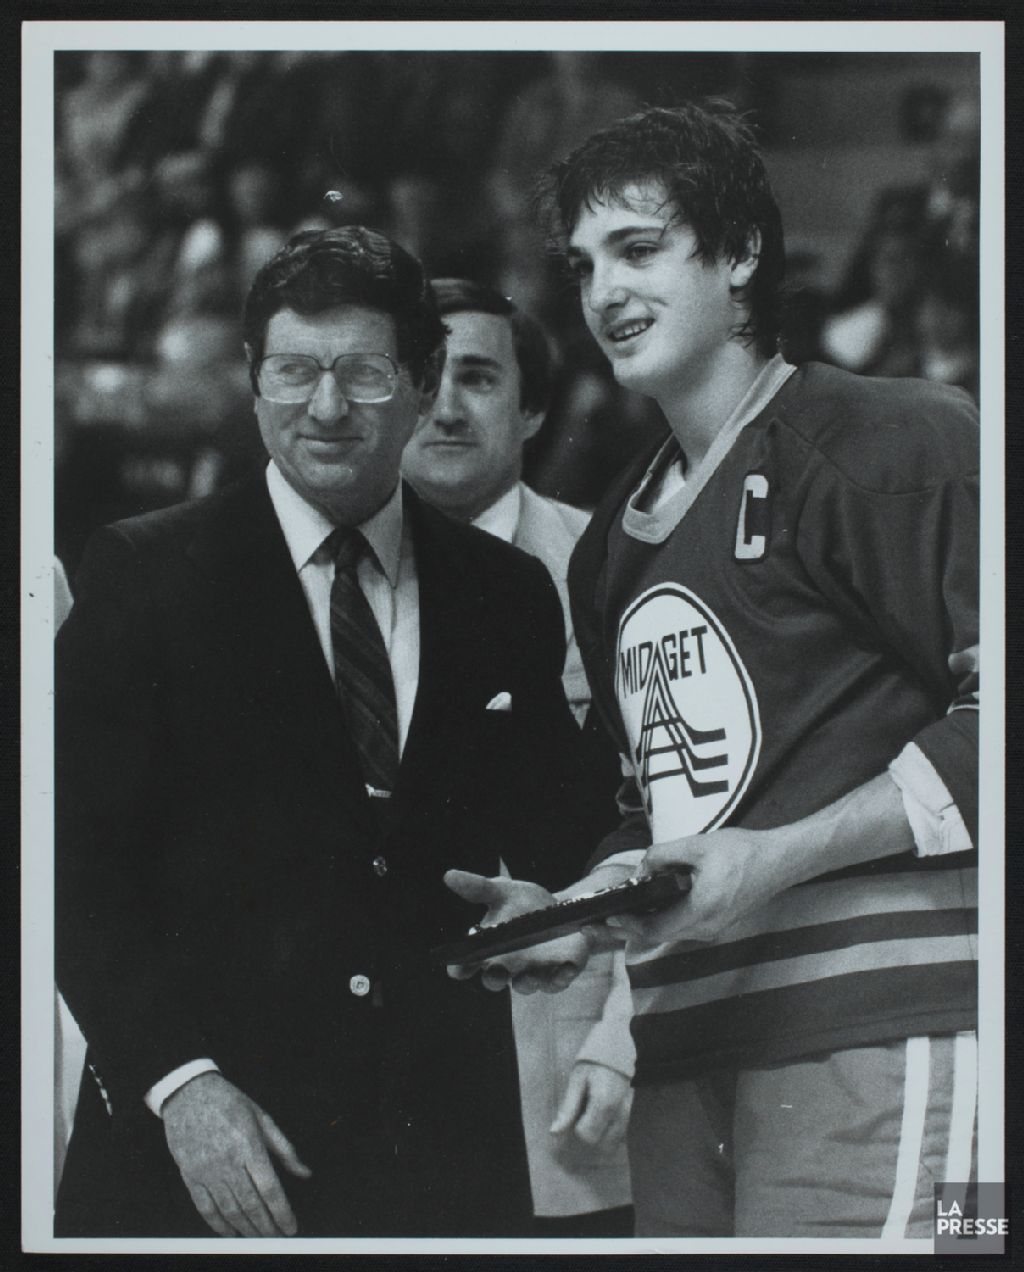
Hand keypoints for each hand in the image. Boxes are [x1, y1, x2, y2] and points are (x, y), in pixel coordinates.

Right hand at [162, 1072, 311, 1236]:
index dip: (282, 1212)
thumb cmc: (228, 1102)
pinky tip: (231, 1232)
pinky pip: (205, 1208)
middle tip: (277, 1238)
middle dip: (267, 1226)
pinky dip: (219, 1225)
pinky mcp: (190, 1176)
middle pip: (251, 1204)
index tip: (291, 1226)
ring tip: (258, 1239)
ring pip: (229, 1210)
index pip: (269, 1188)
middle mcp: (227, 1161)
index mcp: (249, 1144)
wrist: (189, 1093)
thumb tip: (304, 1172)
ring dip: (246, 1229)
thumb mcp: (262, 1118)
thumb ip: (285, 1149)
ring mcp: (207, 1170)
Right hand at [443, 870, 592, 992]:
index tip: (457, 968)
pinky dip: (563, 976)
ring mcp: (535, 971)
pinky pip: (561, 979)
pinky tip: (566, 968)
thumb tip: (449, 875)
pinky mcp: (561, 971)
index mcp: (490, 949)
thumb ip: (479, 888)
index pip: (469, 964)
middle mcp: (509, 966)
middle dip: (495, 979)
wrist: (562, 908)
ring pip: (528, 984)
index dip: (461, 969)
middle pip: (496, 979)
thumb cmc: (525, 904)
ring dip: (528, 982)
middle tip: (495, 973)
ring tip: (529, 976)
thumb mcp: (503, 892)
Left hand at [550, 1061, 631, 1149]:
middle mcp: (619, 1113)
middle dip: (587, 1133)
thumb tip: (554, 1132)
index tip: (576, 1111)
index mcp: (604, 1103)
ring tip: (592, 1114)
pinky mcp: (629, 1116)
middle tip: (583, 1112)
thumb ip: (568, 1108)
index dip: (576, 1127)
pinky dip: (606, 1133)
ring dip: (597, 1135)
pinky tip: (600, 1118)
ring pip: (610, 1143)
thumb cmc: (593, 1064)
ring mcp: (627, 1116)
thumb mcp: (576, 1080)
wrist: (616, 1051)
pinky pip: (617, 1136)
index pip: (586, 1134)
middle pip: (598, 1143)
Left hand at [612, 776, 915, 947]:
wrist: (781, 860)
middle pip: (660, 934)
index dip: (629, 925)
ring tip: (621, 912)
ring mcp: (715, 928)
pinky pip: (684, 925)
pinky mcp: (719, 922)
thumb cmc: (744, 851)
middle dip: (630, 927)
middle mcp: (708, 928)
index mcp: (702, 911)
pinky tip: (651, 905)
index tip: (609, 916)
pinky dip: (664, 918)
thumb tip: (640, 869)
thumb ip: (664, 855)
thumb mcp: (698, 845)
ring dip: (646, 923)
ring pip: (672, 931)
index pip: (656, 929)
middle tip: (602, 920)